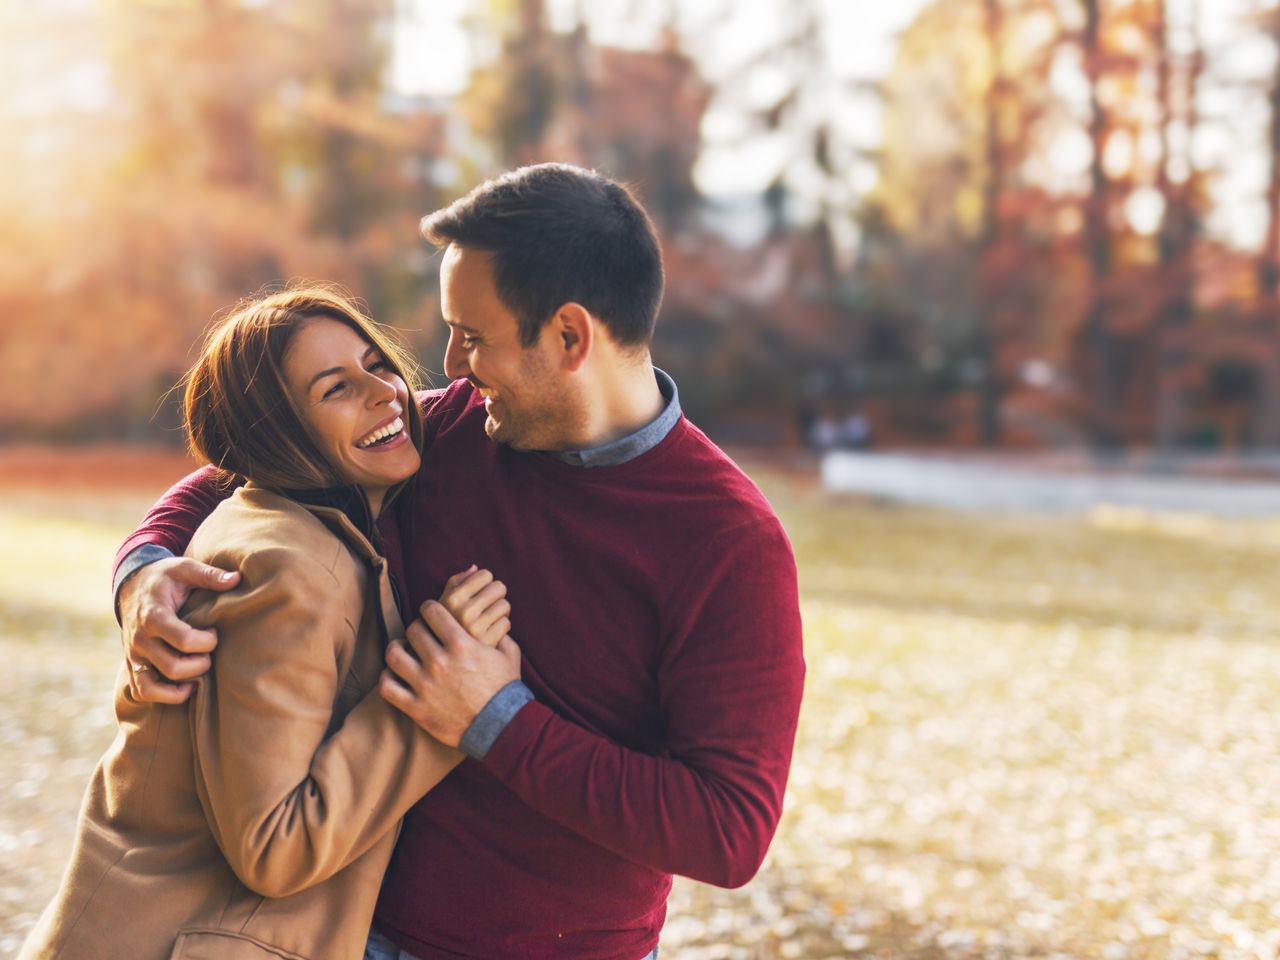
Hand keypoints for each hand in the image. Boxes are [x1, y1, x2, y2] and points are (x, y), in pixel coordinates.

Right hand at [119, 556, 239, 703]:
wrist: (131, 585)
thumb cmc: (164, 577)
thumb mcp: (184, 568)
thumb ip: (209, 575)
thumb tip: (236, 579)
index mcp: (154, 616)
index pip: (184, 640)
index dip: (207, 641)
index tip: (214, 631)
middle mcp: (140, 639)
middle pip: (174, 667)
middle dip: (201, 663)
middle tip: (210, 651)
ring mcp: (134, 655)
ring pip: (154, 687)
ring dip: (183, 685)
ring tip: (199, 671)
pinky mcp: (132, 664)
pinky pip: (142, 691)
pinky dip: (164, 696)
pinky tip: (185, 686)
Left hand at [380, 600, 520, 746]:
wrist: (501, 727)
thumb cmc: (505, 690)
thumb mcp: (509, 656)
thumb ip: (501, 635)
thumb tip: (497, 623)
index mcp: (461, 644)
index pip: (431, 611)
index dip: (429, 608)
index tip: (431, 613)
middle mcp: (440, 662)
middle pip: (412, 630)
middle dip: (417, 629)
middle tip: (421, 635)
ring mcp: (425, 685)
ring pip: (394, 655)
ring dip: (396, 649)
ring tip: (402, 651)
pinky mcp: (417, 708)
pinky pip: (387, 687)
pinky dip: (387, 678)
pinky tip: (395, 676)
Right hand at [438, 565, 510, 649]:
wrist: (447, 663)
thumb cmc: (447, 627)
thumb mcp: (443, 604)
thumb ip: (456, 583)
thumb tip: (474, 567)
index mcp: (451, 599)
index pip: (485, 574)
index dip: (485, 583)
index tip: (478, 594)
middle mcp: (462, 612)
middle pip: (499, 587)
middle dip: (496, 596)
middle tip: (487, 608)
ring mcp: (475, 628)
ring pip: (505, 605)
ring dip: (500, 612)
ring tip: (488, 621)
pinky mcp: (488, 642)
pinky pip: (506, 623)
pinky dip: (501, 627)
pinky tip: (491, 634)